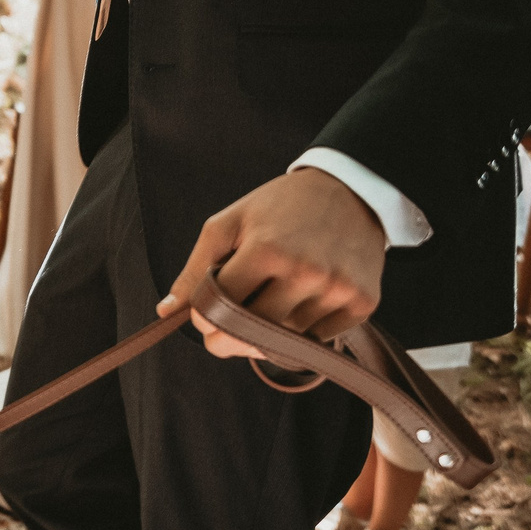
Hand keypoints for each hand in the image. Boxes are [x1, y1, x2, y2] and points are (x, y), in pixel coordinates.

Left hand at [159, 167, 387, 357]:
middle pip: (253, 332)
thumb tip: (167, 311)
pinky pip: (320, 339)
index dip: (204, 319)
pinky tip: (299, 305)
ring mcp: (338, 289)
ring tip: (267, 305)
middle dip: (228, 339)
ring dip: (268, 333)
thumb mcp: (230, 222)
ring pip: (287, 340)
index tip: (201, 318)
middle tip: (221, 335)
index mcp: (267, 249)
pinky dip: (303, 332)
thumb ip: (196, 267)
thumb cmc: (282, 206)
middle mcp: (306, 272)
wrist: (352, 189)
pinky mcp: (363, 302)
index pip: (222, 307)